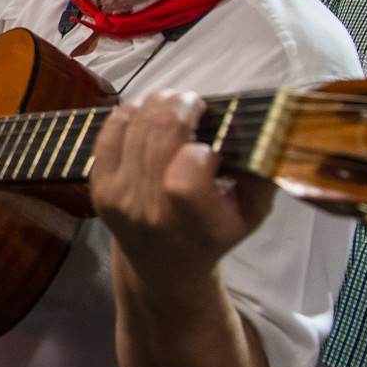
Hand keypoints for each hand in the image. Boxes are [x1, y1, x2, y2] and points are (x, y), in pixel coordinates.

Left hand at [89, 91, 273, 280]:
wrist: (163, 264)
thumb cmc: (212, 234)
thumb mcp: (250, 214)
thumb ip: (261, 175)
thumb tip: (268, 130)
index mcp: (194, 224)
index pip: (185, 179)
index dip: (198, 151)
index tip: (209, 147)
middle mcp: (151, 211)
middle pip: (159, 135)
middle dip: (180, 105)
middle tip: (194, 102)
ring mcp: (119, 196)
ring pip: (134, 125)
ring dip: (156, 103)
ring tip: (173, 103)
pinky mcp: (98, 185)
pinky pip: (108, 132)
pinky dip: (129, 112)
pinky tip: (146, 111)